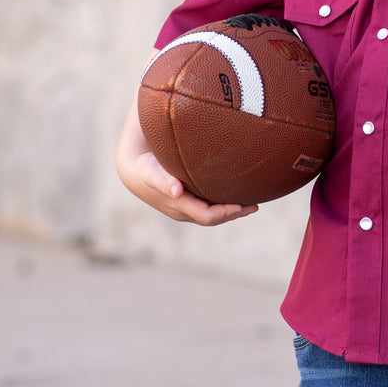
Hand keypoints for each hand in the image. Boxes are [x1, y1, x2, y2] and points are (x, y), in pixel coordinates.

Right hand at [116, 89, 257, 226]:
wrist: (132, 169)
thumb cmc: (144, 168)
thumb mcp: (151, 173)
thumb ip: (163, 181)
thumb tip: (177, 191)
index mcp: (178, 207)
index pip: (208, 216)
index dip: (226, 213)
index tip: (243, 205)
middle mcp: (184, 212)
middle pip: (214, 218)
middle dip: (234, 213)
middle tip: (254, 205)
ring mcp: (186, 207)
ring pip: (213, 213)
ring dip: (232, 210)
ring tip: (251, 203)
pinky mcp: (187, 200)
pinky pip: (209, 205)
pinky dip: (224, 202)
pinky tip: (236, 193)